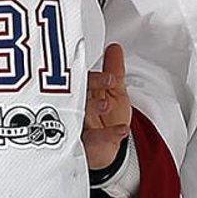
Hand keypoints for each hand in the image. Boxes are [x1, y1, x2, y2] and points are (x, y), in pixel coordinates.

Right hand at [83, 43, 131, 169]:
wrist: (106, 150)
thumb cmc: (106, 120)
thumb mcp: (114, 92)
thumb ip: (114, 70)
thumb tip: (114, 47)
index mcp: (82, 93)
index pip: (82, 81)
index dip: (96, 79)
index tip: (110, 78)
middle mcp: (75, 107)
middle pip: (75, 95)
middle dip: (88, 90)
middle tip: (102, 90)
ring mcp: (75, 126)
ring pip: (76, 115)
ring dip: (92, 108)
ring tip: (106, 104)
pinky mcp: (80, 145)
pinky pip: (92, 140)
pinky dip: (107, 135)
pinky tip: (122, 130)